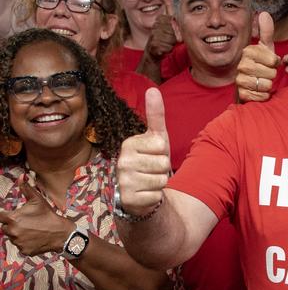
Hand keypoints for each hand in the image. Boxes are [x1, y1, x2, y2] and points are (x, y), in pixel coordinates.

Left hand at [0, 182, 74, 255]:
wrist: (61, 233)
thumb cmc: (48, 215)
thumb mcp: (38, 200)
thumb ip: (26, 189)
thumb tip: (21, 177)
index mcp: (13, 218)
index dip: (4, 215)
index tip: (10, 215)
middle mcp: (12, 231)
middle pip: (5, 227)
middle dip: (13, 224)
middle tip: (27, 222)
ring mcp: (17, 242)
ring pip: (12, 237)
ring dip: (18, 233)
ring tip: (32, 230)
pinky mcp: (23, 250)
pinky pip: (19, 246)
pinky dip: (25, 242)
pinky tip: (35, 238)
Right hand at [116, 88, 170, 216]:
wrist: (141, 192)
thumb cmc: (151, 161)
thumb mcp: (157, 138)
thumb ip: (155, 115)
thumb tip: (153, 89)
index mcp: (128, 144)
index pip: (161, 145)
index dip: (163, 152)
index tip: (153, 155)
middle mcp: (121, 162)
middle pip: (163, 163)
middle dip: (163, 169)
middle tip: (152, 171)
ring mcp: (123, 182)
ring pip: (161, 180)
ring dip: (160, 183)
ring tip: (149, 182)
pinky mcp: (128, 200)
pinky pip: (156, 196)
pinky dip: (155, 197)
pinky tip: (145, 195)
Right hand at [145, 3, 177, 59]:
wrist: (151, 52)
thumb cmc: (162, 39)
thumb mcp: (168, 26)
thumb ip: (173, 18)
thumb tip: (179, 7)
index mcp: (160, 19)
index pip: (175, 23)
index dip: (176, 30)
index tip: (170, 32)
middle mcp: (156, 26)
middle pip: (175, 32)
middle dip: (174, 38)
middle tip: (167, 40)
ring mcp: (154, 35)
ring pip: (173, 41)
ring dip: (171, 45)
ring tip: (165, 44)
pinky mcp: (154, 45)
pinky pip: (169, 48)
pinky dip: (168, 50)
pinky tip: (163, 49)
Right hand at [236, 12, 279, 102]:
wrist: (248, 87)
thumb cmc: (260, 66)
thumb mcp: (265, 49)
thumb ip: (266, 32)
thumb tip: (264, 13)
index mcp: (248, 51)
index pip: (273, 60)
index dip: (275, 64)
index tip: (269, 63)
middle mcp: (242, 65)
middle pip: (271, 73)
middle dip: (272, 76)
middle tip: (264, 74)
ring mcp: (240, 80)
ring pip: (266, 85)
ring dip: (267, 86)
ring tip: (261, 82)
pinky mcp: (242, 95)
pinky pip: (262, 96)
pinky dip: (263, 96)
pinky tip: (258, 92)